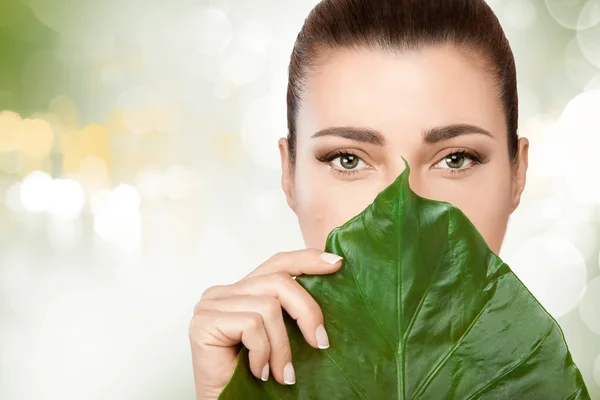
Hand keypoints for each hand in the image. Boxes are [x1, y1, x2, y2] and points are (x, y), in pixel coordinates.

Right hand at [189, 248, 342, 398]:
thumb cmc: (254, 378)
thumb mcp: (281, 336)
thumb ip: (291, 311)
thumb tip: (330, 286)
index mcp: (242, 291)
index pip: (277, 263)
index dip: (307, 259)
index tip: (336, 263)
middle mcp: (223, 292)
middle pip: (278, 281)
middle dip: (307, 311)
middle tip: (320, 343)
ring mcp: (210, 305)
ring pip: (268, 306)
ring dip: (282, 347)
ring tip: (284, 373)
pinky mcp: (204, 322)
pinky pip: (252, 326)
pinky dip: (263, 353)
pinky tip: (259, 372)